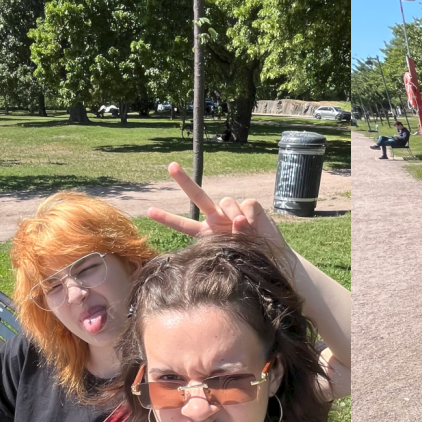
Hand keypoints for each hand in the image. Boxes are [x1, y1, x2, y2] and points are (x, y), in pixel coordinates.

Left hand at [148, 163, 297, 277]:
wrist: (272, 255)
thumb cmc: (249, 255)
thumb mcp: (234, 252)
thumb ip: (230, 236)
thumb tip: (238, 218)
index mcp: (208, 232)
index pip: (185, 225)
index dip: (168, 218)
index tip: (149, 211)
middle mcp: (217, 217)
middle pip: (198, 196)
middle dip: (184, 180)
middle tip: (171, 165)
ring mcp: (233, 210)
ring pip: (227, 202)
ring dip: (234, 215)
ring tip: (245, 229)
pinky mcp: (251, 206)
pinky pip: (247, 204)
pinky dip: (251, 215)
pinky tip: (256, 224)